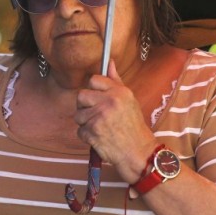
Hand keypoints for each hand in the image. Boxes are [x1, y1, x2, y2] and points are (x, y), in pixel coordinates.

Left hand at [72, 60, 157, 182]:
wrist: (137, 152)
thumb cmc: (133, 126)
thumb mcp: (129, 100)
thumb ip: (115, 81)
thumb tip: (109, 62)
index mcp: (119, 92)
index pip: (94, 80)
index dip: (93, 90)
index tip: (98, 98)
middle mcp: (109, 102)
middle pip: (81, 95)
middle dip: (85, 106)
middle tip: (96, 114)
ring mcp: (99, 117)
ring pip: (78, 114)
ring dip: (85, 122)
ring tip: (100, 127)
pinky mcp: (92, 132)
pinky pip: (79, 130)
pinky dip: (87, 136)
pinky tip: (99, 137)